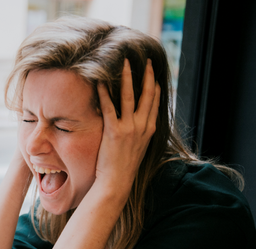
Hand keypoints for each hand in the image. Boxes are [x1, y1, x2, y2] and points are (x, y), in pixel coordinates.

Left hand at [95, 59, 160, 191]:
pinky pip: (108, 107)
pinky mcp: (114, 132)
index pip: (155, 102)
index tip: (154, 73)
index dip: (155, 86)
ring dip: (126, 77)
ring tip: (124, 63)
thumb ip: (140, 133)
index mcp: (150, 129)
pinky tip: (100, 82)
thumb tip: (137, 125)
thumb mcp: (138, 148)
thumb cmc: (124, 167)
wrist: (117, 182)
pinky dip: (104, 93)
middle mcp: (143, 126)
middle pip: (147, 94)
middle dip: (147, 75)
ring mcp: (129, 128)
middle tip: (145, 60)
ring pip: (129, 96)